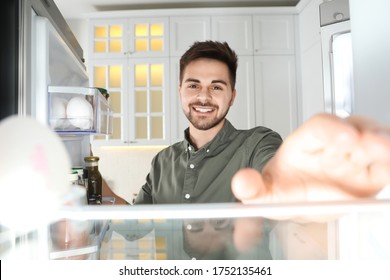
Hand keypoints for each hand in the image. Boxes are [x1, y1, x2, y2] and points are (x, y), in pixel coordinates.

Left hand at [232, 113, 389, 203]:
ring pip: (376, 141)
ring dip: (383, 146)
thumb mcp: (266, 193)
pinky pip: (385, 164)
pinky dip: (388, 163)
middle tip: (374, 145)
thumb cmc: (286, 189)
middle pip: (355, 128)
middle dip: (367, 135)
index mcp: (306, 142)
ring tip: (386, 155)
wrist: (302, 202)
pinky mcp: (372, 171)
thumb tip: (241, 184)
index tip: (344, 137)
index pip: (320, 127)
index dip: (333, 129)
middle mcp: (333, 144)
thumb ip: (252, 188)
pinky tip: (387, 166)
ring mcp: (354, 156)